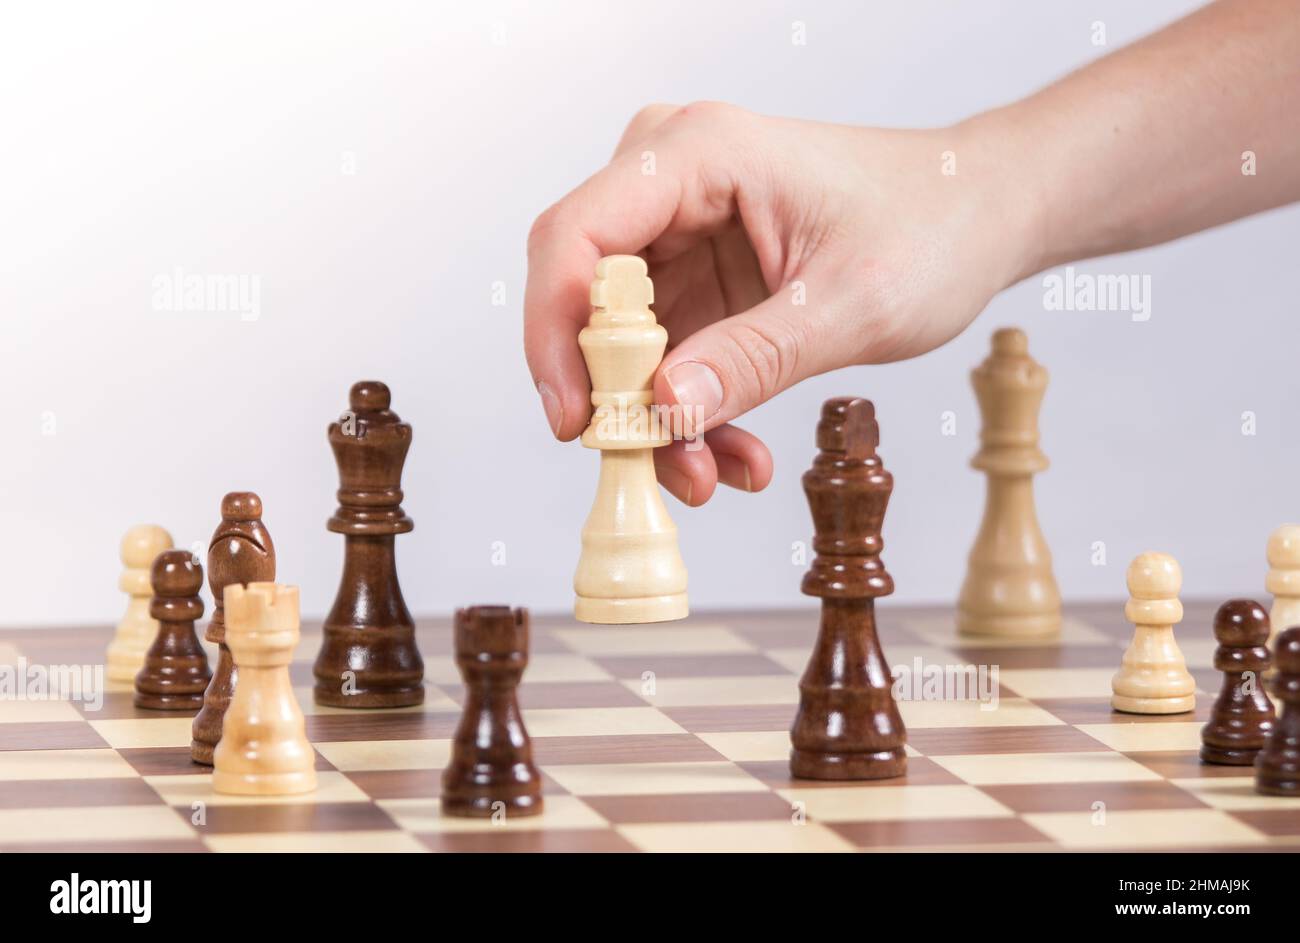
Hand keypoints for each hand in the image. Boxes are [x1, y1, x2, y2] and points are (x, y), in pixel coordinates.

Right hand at [524, 102, 1036, 504]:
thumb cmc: (934, 224)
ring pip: (621, 342)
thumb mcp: (852, 304)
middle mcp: (672, 183)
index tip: (576, 420)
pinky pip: (661, 357)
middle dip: (616, 396)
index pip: (576, 238)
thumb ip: (754, 358)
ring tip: (715, 474)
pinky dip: (687, 410)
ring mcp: (680, 231)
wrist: (979, 215)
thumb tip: (664, 409)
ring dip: (657, 418)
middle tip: (658, 467)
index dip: (555, 333)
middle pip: (586, 298)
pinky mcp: (697, 275)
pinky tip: (732, 453)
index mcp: (700, 154)